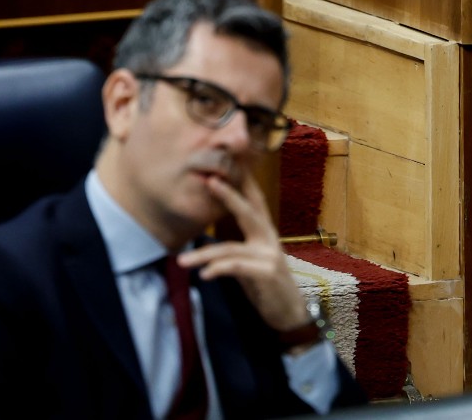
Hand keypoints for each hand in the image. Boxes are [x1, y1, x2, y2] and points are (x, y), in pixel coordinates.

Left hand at [175, 171, 310, 333]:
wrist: (290, 313)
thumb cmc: (267, 286)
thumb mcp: (251, 261)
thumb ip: (236, 247)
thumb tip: (210, 237)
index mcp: (265, 233)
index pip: (255, 201)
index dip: (245, 180)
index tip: (234, 159)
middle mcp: (269, 240)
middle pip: (248, 212)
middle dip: (229, 195)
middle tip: (209, 181)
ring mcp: (270, 256)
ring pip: (231, 249)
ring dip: (203, 255)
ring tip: (181, 261)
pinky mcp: (268, 274)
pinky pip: (237, 268)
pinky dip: (219, 269)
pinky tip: (204, 275)